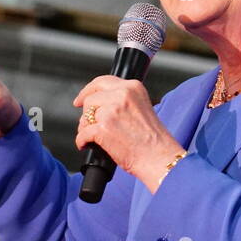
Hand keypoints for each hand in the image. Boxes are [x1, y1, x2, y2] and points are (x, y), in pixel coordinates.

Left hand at [73, 76, 185, 193]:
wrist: (159, 158)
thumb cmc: (154, 140)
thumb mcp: (142, 109)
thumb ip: (123, 101)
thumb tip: (100, 105)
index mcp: (133, 88)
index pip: (102, 82)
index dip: (88, 91)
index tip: (80, 100)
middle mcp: (122, 95)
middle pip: (91, 99)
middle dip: (87, 114)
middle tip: (88, 124)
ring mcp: (111, 111)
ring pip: (85, 116)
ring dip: (85, 128)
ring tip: (94, 138)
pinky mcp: (102, 128)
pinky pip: (82, 133)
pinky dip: (82, 141)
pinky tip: (87, 145)